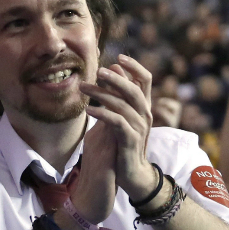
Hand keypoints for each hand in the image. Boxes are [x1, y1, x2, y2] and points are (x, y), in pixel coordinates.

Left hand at [79, 54, 158, 202]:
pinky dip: (102, 114)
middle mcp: (144, 114)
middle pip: (134, 89)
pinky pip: (116, 122)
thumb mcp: (120, 114)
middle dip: (115, 78)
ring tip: (82, 87)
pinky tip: (88, 109)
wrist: (132, 173)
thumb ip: (118, 92)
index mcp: (143, 106)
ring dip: (101, 94)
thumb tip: (114, 67)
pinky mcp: (130, 140)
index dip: (135, 66)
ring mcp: (139, 127)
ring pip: (122, 104)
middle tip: (96, 71)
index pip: (146, 80)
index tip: (119, 56)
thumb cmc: (122, 142)